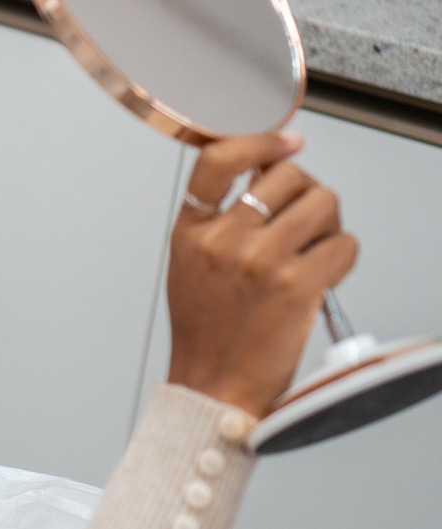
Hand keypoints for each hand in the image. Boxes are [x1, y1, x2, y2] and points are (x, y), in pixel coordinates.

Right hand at [166, 131, 357, 417]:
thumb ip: (220, 221)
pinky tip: (324, 277)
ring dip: (330, 224)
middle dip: (307, 193)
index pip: (218, 160)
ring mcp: (260, 260)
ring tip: (316, 251)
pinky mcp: (296, 285)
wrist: (213, 385)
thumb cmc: (207, 332)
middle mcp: (224, 239)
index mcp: (193, 231)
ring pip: (323, 203)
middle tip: (306, 222)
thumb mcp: (191, 266)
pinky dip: (344, 259)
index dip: (259, 141)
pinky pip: (344, 245)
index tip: (286, 142)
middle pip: (287, 176)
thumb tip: (268, 179)